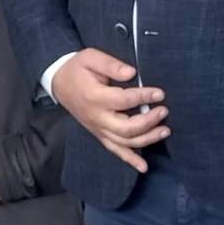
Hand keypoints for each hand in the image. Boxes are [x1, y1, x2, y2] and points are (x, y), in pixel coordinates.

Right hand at [51, 48, 167, 173]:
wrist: (58, 82)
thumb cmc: (77, 69)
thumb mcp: (90, 57)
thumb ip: (111, 64)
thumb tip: (132, 73)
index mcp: (95, 96)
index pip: (124, 100)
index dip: (144, 97)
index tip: (160, 93)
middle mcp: (97, 117)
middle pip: (126, 128)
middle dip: (149, 122)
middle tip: (164, 111)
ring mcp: (98, 128)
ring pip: (125, 141)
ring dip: (147, 139)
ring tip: (165, 130)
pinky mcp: (99, 133)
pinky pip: (114, 150)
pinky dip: (130, 160)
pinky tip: (143, 167)